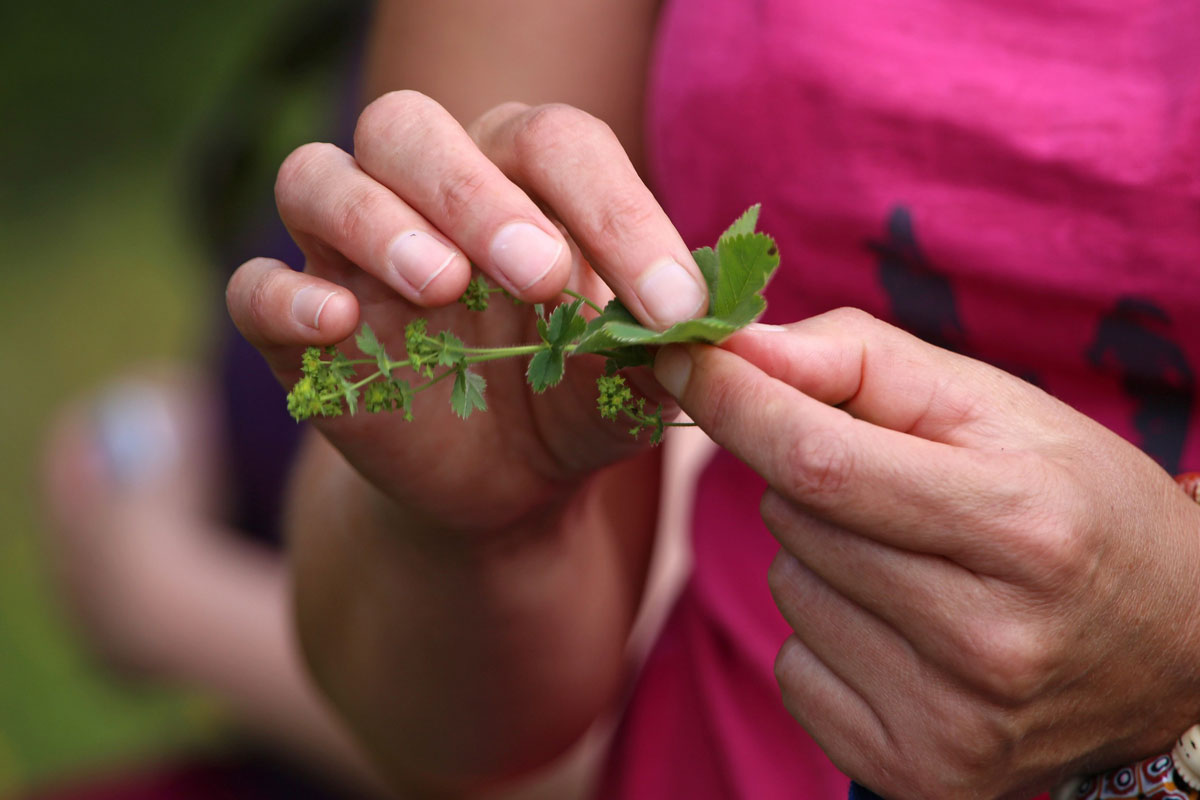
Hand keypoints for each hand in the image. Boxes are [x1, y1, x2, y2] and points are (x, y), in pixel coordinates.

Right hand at [227, 91, 704, 533]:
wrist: (504, 481)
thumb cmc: (572, 401)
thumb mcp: (623, 390)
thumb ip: (651, 359)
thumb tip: (695, 338)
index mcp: (520, 180)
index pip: (556, 144)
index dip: (617, 212)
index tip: (670, 306)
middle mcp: (424, 193)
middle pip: (411, 129)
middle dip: (475, 195)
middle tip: (542, 277)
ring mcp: (348, 256)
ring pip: (318, 177)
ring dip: (375, 219)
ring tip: (439, 286)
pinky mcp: (297, 329)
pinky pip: (254, 286)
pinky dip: (284, 296)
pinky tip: (335, 324)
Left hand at [653, 309, 1199, 798]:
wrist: (1172, 651)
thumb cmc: (1073, 500)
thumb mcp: (992, 406)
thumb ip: (859, 361)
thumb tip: (731, 347)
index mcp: (1020, 526)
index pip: (823, 461)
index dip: (735, 404)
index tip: (681, 359)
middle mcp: (988, 639)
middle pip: (795, 520)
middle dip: (804, 476)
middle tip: (887, 484)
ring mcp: (952, 723)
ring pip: (789, 589)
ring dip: (819, 556)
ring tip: (913, 563)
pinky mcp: (920, 772)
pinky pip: (795, 669)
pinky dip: (824, 635)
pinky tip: (902, 631)